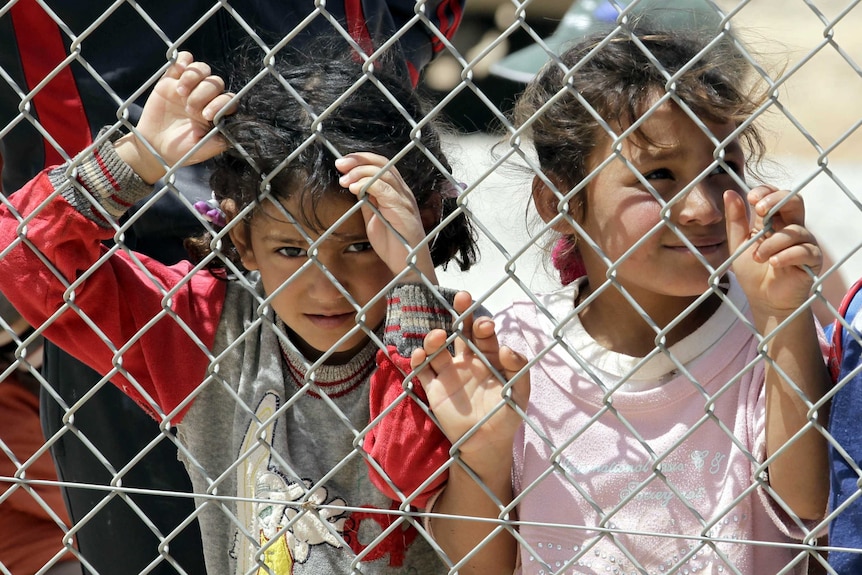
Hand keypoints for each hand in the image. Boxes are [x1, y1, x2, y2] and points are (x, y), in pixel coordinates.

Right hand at [117, 51, 235, 183]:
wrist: (154, 146)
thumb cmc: (182, 151)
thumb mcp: (202, 150)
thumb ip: (219, 141)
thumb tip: (235, 132)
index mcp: (217, 113)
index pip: (228, 100)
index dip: (219, 104)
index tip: (205, 116)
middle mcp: (206, 98)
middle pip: (215, 82)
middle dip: (203, 94)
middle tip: (189, 108)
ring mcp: (190, 87)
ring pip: (202, 69)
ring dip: (193, 77)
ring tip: (181, 92)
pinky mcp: (172, 79)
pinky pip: (184, 60)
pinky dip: (184, 60)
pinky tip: (179, 70)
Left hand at [335, 152, 436, 282]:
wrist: (407, 267)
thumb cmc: (393, 245)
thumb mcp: (373, 219)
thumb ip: (367, 202)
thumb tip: (353, 186)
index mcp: (396, 192)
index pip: (381, 164)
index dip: (360, 159)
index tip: (341, 164)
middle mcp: (403, 192)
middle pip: (382, 163)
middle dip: (358, 160)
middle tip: (339, 165)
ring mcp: (404, 200)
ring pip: (383, 173)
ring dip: (360, 172)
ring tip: (344, 180)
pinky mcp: (403, 211)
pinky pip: (386, 190)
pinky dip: (368, 185)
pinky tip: (353, 189)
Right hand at [410, 292, 529, 472]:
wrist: (487, 444)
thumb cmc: (506, 416)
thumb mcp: (520, 394)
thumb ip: (519, 371)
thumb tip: (506, 349)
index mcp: (488, 359)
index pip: (484, 334)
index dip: (483, 325)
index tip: (485, 325)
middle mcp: (467, 361)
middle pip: (460, 331)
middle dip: (461, 313)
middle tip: (462, 297)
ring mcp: (448, 374)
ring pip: (437, 348)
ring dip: (435, 339)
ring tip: (437, 337)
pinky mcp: (434, 389)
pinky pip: (421, 371)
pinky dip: (417, 361)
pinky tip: (419, 356)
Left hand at [725, 186, 820, 318]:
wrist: (764, 300)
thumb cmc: (753, 272)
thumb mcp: (738, 245)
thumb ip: (735, 221)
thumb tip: (729, 192)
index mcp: (774, 222)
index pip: (776, 196)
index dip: (766, 192)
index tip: (751, 198)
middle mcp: (792, 227)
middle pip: (795, 201)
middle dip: (777, 201)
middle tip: (760, 211)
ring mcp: (804, 242)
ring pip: (794, 230)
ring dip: (772, 243)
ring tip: (758, 258)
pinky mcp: (813, 259)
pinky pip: (805, 250)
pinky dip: (787, 255)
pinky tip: (774, 263)